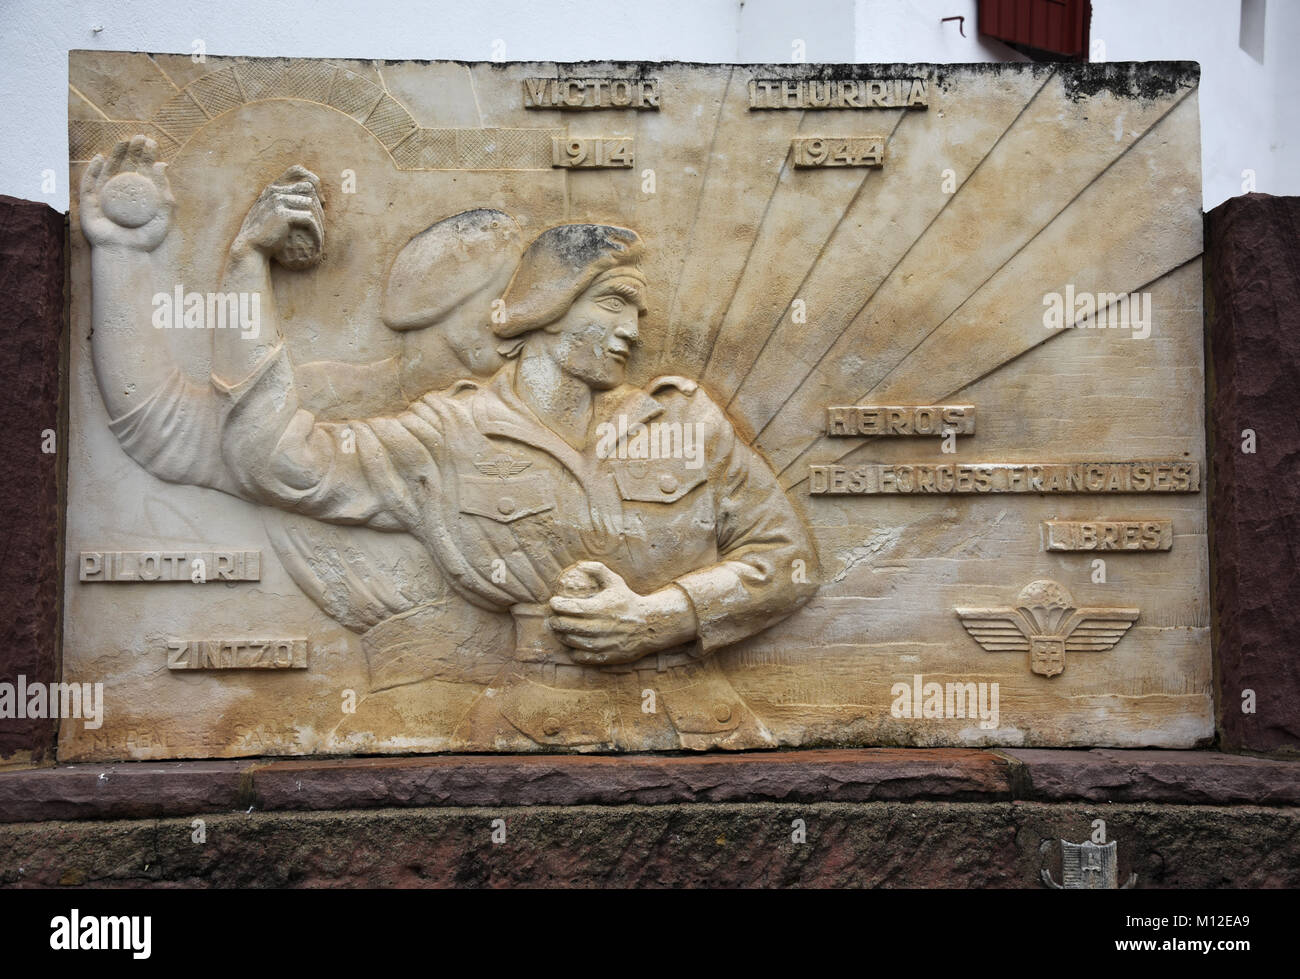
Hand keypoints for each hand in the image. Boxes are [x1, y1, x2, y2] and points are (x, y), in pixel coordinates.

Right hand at [79, 135, 174, 252]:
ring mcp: (105, 196)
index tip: (151, 142)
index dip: (146, 155)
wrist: (127, 253)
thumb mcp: (163, 214)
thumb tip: (162, 164)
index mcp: (139, 195)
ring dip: (115, 155)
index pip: (142, 170)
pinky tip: (100, 157)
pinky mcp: (90, 202)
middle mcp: (122, 193)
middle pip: (126, 166)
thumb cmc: (147, 238)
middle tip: (140, 137)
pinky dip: (93, 170)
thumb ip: (164, 191)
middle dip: (132, 151)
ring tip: (124, 141)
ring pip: (109, 170)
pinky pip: (89, 183)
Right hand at [231, 165, 324, 269]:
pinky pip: (309, 219)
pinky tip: (318, 243)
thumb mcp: (274, 213)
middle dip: (320, 206)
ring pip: (312, 204)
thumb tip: (316, 199)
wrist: (251, 248)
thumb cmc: (266, 234)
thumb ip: (287, 202)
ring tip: (321, 235)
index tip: (320, 202)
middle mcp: (275, 190)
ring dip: (320, 222)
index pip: (297, 170)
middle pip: (309, 187)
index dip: (314, 182)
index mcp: (273, 188)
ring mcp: (278, 201)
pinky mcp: (282, 214)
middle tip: (322, 224)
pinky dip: (317, 232)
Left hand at [547, 561, 696, 664]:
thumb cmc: (628, 601)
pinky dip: (573, 651)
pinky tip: (572, 643)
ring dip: (562, 635)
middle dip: (555, 621)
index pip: (571, 608)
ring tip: (560, 630)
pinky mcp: (606, 656)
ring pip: (572, 642)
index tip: (553, 602)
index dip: (557, 605)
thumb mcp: (615, 581)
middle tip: (553, 618)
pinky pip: (582, 657)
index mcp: (601, 608)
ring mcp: (603, 643)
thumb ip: (597, 570)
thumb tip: (579, 565)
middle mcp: (601, 627)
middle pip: (567, 626)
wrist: (650, 624)